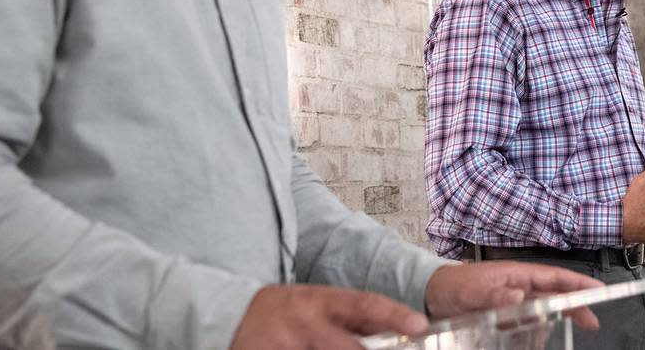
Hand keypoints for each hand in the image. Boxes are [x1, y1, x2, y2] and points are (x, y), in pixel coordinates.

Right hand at [229, 284, 428, 349]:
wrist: (225, 316)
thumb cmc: (280, 311)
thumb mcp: (314, 303)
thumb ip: (350, 315)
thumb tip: (392, 323)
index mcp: (319, 300)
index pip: (365, 304)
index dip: (394, 315)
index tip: (420, 325)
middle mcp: (304, 321)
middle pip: (351, 347)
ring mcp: (286, 345)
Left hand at [425, 260, 602, 329]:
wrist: (433, 295)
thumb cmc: (454, 286)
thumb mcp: (473, 292)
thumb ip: (495, 296)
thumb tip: (522, 297)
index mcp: (518, 274)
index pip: (554, 277)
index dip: (578, 283)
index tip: (599, 290)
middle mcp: (520, 286)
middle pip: (556, 293)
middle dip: (577, 304)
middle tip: (593, 322)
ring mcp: (515, 300)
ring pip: (546, 308)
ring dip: (562, 316)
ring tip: (579, 327)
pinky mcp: (507, 314)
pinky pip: (530, 321)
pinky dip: (541, 328)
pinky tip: (545, 338)